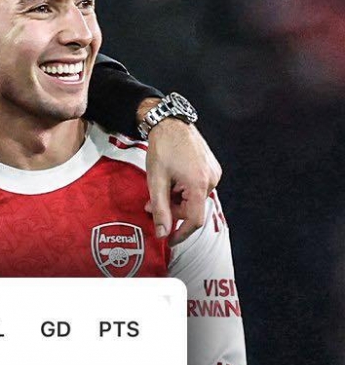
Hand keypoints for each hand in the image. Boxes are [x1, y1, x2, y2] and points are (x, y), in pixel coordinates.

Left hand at [143, 119, 221, 246]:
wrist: (170, 123)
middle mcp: (211, 180)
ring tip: (160, 190)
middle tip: (151, 206)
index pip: (194, 220)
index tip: (169, 240)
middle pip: (192, 210)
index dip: (181, 233)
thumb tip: (162, 234)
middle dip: (172, 212)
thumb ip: (160, 210)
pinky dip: (183, 191)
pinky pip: (197, 189)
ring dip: (176, 201)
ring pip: (194, 200)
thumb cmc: (162, 149)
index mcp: (199, 185)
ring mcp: (213, 173)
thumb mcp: (156, 182)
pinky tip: (172, 182)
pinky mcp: (211, 168)